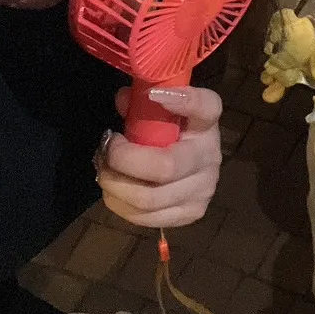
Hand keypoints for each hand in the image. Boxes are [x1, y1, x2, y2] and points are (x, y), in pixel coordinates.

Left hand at [96, 86, 221, 228]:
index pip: (206, 107)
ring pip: (148, 199)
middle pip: (164, 167)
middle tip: (106, 149)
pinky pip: (145, 218)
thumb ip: (140, 103)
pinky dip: (119, 204)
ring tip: (104, 170)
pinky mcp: (190, 215)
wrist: (191, 163)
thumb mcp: (158, 110)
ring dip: (115, 185)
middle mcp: (210, 158)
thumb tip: (123, 100)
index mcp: (206, 123)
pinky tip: (114, 189)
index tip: (154, 95)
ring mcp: (203, 191)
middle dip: (122, 160)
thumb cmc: (170, 131)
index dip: (182, 100)